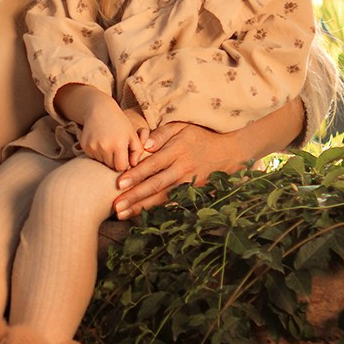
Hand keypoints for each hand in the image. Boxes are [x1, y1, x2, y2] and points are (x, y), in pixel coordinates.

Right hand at [76, 92, 145, 170]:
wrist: (99, 110)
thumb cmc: (119, 123)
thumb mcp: (132, 134)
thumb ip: (137, 151)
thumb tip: (133, 165)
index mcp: (119, 144)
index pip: (121, 167)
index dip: (124, 164)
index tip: (124, 157)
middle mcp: (104, 147)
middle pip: (111, 166)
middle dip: (115, 161)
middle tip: (116, 148)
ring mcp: (93, 146)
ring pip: (102, 162)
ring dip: (106, 157)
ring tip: (108, 143)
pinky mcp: (85, 146)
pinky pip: (93, 157)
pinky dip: (97, 153)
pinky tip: (100, 142)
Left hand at [112, 120, 240, 217]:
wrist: (228, 152)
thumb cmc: (199, 137)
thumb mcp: (181, 127)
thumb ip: (161, 134)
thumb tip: (145, 145)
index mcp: (177, 151)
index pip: (153, 165)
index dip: (136, 174)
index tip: (119, 183)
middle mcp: (182, 169)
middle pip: (155, 185)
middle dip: (134, 197)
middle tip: (116, 206)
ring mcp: (188, 183)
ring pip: (162, 198)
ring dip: (141, 207)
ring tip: (123, 214)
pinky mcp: (193, 193)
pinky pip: (172, 203)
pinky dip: (157, 211)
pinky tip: (141, 217)